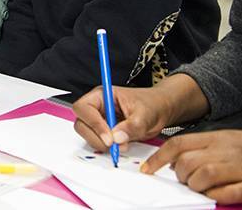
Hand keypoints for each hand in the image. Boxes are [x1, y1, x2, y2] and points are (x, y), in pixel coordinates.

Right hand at [73, 74, 208, 152]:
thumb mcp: (145, 114)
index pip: (84, 108)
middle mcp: (96, 106)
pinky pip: (96, 140)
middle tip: (114, 146)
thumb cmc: (152, 104)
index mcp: (102, 95)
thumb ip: (131, 126)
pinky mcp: (103, 130)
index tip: (109, 138)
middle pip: (81, 122)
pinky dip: (106, 147)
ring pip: (86, 133)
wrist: (160, 109)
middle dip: (95, 136)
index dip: (93, 123)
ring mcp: (98, 119)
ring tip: (122, 146)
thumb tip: (116, 138)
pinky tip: (120, 146)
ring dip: (101, 143)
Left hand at [141, 130, 241, 204]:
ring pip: (204, 176)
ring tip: (202, 187)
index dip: (158, 158)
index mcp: (216, 138)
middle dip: (181, 176)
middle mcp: (226, 150)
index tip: (147, 170)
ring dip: (197, 186)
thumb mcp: (223, 141)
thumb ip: (199, 149)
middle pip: (188, 163)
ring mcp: (240, 167)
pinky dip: (218, 196)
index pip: (178, 144)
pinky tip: (217, 195)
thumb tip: (172, 163)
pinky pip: (229, 193)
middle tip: (186, 181)